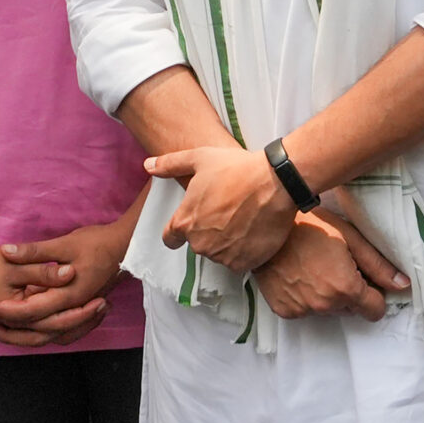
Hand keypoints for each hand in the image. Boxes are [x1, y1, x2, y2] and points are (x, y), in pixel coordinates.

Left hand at [0, 220, 135, 348]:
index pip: (28, 311)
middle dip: (8, 327)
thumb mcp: (65, 243)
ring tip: (0, 328)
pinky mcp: (81, 309)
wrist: (129, 246)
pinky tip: (27, 325)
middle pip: (35, 331)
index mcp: (67, 296)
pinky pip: (58, 330)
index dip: (3, 310)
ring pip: (47, 336)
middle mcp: (73, 310)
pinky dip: (41, 331)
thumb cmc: (98, 242)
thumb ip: (35, 251)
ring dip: (22, 335)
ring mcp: (78, 312)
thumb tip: (6, 252)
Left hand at [150, 142, 296, 274]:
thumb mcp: (200, 158)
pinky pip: (239, 262)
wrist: (275, 182)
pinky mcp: (244, 264)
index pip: (170, 239)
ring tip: (244, 219)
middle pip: (199, 244)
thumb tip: (147, 166)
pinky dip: (244, 251)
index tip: (192, 224)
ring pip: (220, 253)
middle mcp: (200, 244)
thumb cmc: (236, 168)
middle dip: (209, 232)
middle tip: (228, 211)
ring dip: (227, 242)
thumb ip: (170, 164)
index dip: (178, 232)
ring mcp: (223, 256)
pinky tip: (254, 231)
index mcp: (185, 222)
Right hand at [252, 208, 404, 320]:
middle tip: (336, 264)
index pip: (375, 310)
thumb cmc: (311, 225)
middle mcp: (324, 306)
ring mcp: (302, 311)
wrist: (266, 226)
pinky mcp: (284, 311)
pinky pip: (306, 310)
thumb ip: (378, 265)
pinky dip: (307, 297)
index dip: (375, 295)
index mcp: (345, 288)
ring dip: (328, 295)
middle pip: (351, 309)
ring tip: (315, 266)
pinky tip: (299, 274)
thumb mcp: (349, 238)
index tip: (366, 279)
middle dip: (350, 292)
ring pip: (328, 310)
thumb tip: (403, 285)